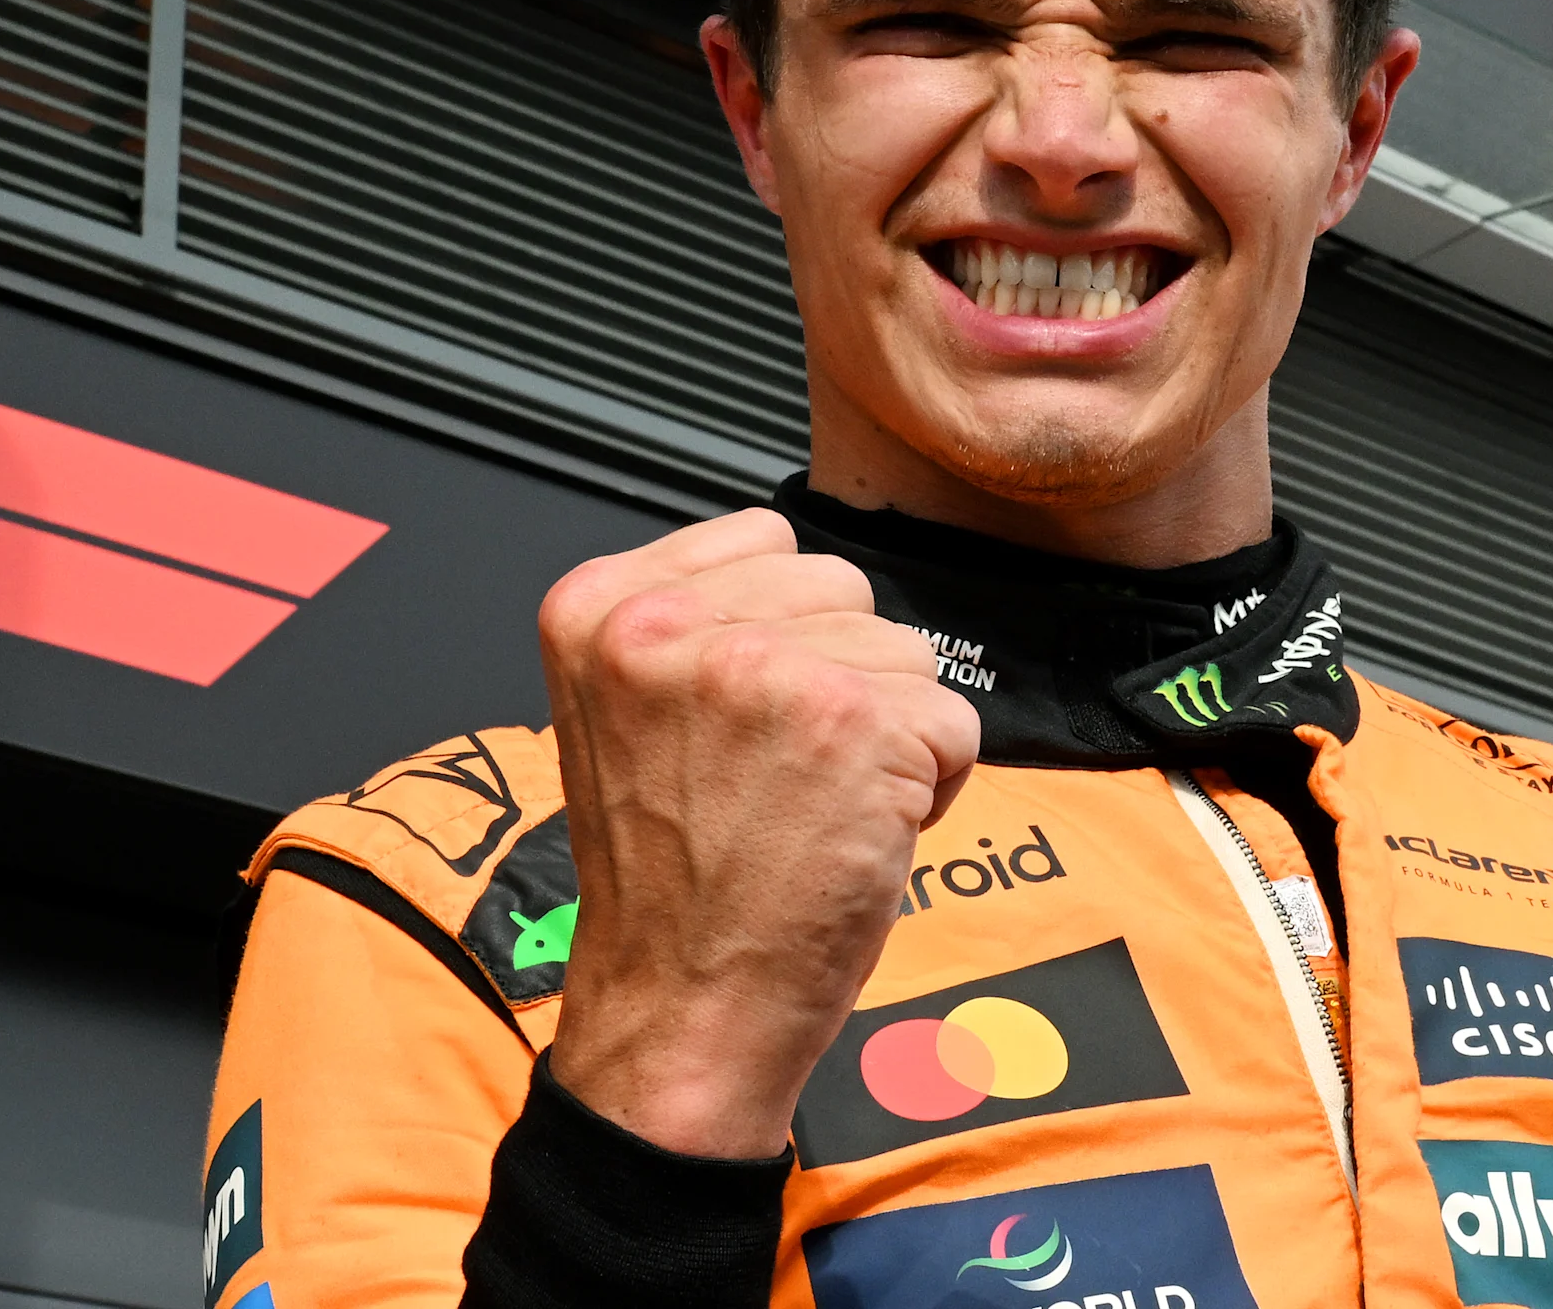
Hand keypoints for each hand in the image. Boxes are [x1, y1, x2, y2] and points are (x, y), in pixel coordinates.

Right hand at [535, 507, 980, 1157]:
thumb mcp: (627, 714)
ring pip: (906, 652)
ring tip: (813, 808)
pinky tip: (856, 834)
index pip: (767, 541)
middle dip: (843, 679)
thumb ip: (695, 625)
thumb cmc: (667, 887)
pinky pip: (953, 720)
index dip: (787, 635)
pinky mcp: (853, 722)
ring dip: (889, 734)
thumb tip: (802, 573)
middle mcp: (667, 624)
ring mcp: (762, 668)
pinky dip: (932, 784)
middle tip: (781, 778)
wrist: (678, 1011)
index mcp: (599, 608)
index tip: (745, 720)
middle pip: (843, 590)